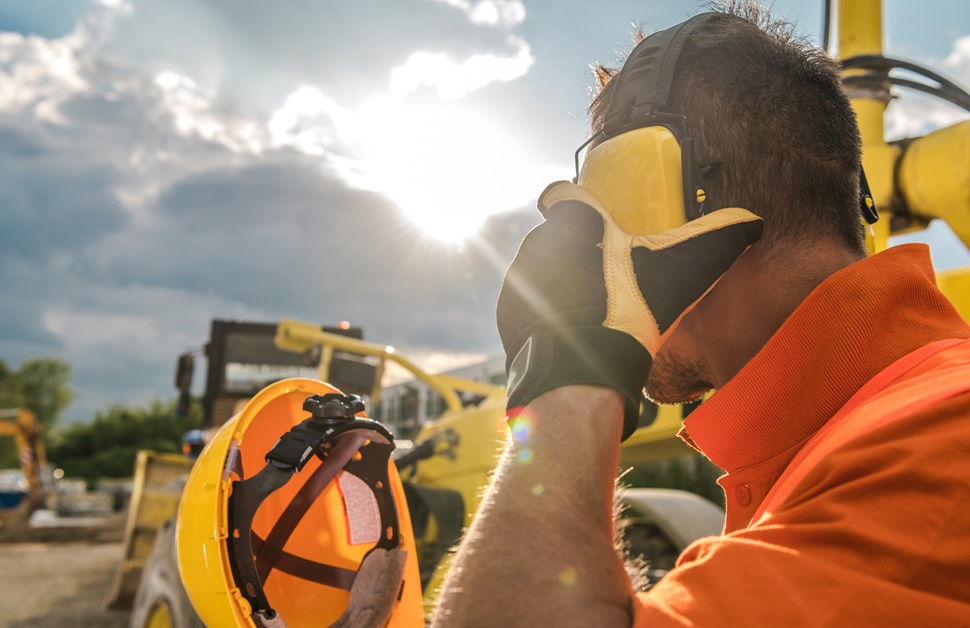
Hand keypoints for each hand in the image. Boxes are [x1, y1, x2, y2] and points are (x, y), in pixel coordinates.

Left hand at [497, 182, 761, 438]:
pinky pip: (527, 302)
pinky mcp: (506, 313)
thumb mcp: (683, 272)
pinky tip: (573, 330)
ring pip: (542, 269)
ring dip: (563, 281)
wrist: (580, 375)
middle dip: (581, 251)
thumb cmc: (630, 314)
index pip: (561, 193)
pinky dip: (545, 312)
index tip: (595, 222)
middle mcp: (537, 243)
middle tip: (610, 277)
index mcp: (574, 222)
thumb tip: (753, 222)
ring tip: (594, 308)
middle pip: (559, 236)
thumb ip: (717, 239)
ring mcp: (517, 279)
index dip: (577, 204)